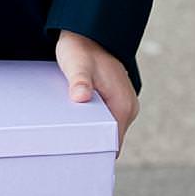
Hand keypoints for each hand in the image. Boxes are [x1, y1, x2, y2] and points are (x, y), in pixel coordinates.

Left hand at [55, 29, 140, 156]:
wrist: (89, 34)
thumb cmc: (82, 50)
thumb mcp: (77, 65)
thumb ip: (79, 81)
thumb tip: (81, 97)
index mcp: (123, 105)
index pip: (114, 144)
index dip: (96, 154)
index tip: (76, 161)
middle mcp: (128, 108)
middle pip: (111, 141)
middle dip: (92, 147)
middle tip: (66, 154)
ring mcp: (123, 105)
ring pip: (108, 132)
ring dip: (91, 136)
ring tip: (68, 141)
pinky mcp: (115, 102)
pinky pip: (105, 122)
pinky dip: (92, 126)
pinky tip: (75, 125)